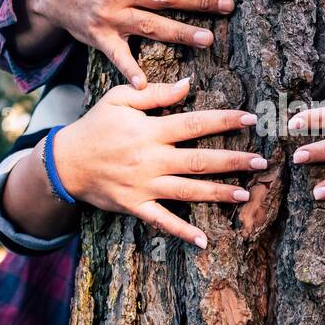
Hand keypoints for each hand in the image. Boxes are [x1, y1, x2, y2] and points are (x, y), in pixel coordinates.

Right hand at [52, 78, 264, 247]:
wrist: (63, 162)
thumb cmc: (95, 126)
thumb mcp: (119, 99)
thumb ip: (155, 93)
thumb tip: (189, 84)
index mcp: (150, 131)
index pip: (194, 124)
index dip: (224, 120)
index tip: (250, 118)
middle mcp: (150, 159)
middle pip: (199, 160)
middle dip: (232, 161)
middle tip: (261, 162)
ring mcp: (143, 186)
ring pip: (187, 191)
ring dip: (217, 193)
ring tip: (245, 195)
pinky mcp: (134, 206)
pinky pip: (161, 221)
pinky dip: (182, 232)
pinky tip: (203, 240)